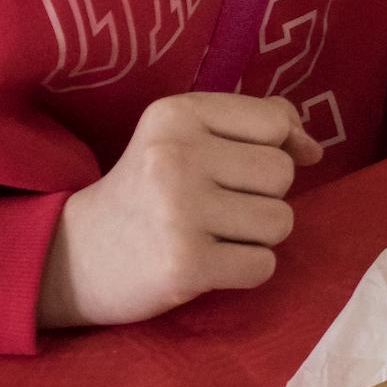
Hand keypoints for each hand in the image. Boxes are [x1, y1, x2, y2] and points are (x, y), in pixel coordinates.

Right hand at [37, 94, 321, 329]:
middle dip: (261, 195)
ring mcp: (178, 212)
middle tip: (213, 205)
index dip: (272, 147)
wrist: (72, 257)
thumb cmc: (151, 188)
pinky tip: (206, 263)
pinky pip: (263, 266)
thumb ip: (260, 123)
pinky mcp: (184, 265)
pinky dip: (245, 271)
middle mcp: (174, 157)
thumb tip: (315, 149)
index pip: (275, 123)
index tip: (232, 165)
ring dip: (256, 235)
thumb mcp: (190, 134)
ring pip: (281, 221)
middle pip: (282, 173)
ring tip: (210, 234)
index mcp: (177, 114)